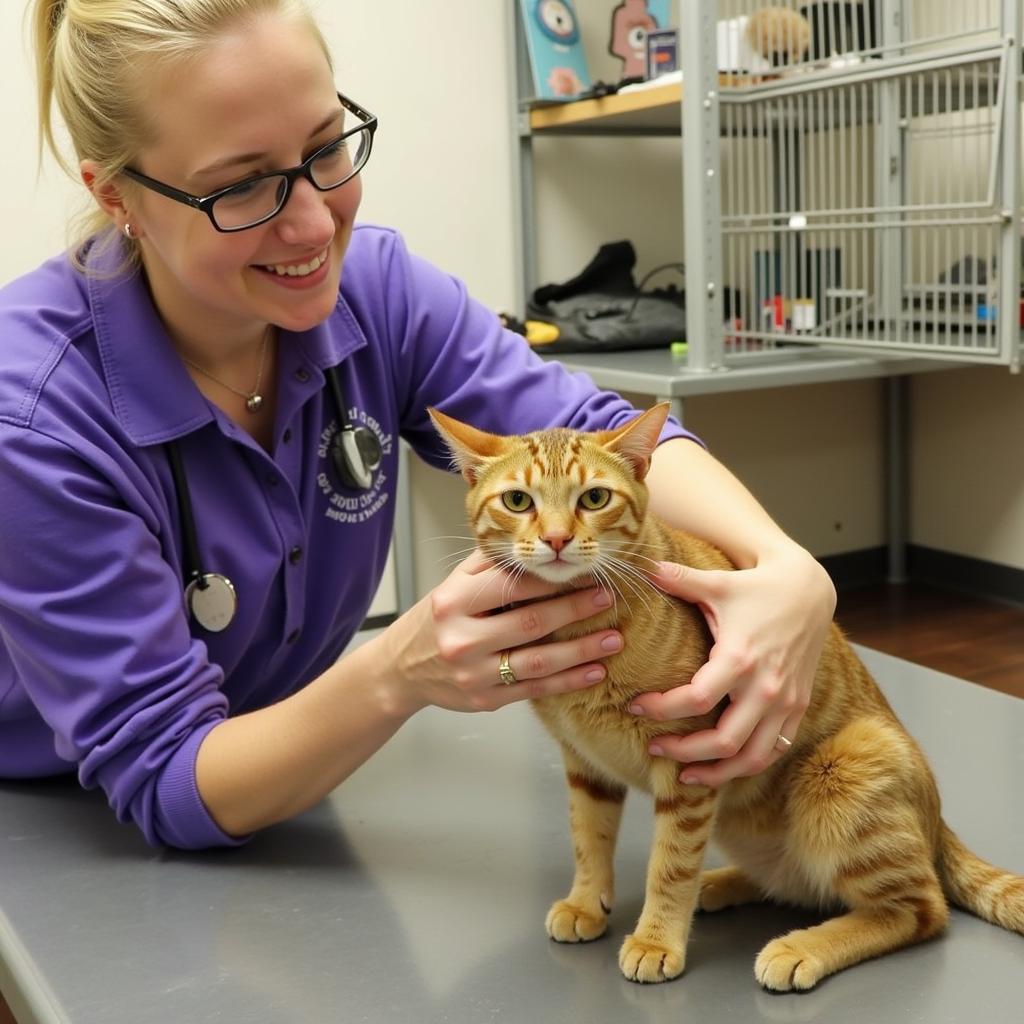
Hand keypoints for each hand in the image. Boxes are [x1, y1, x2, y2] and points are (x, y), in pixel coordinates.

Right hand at [373, 550, 621, 716]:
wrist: (402, 669)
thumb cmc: (436, 620)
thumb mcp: (452, 584)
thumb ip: (490, 566)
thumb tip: (535, 544)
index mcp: (454, 602)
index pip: (511, 586)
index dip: (551, 579)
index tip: (582, 571)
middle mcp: (462, 639)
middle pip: (531, 623)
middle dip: (575, 610)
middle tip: (607, 599)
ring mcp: (474, 674)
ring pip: (539, 662)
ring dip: (581, 651)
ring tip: (614, 639)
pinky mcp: (485, 700)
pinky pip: (535, 689)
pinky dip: (568, 681)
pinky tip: (594, 671)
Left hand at [628, 548, 834, 785]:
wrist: (810, 590)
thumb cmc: (757, 587)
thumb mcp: (717, 583)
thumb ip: (678, 580)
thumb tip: (641, 568)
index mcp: (740, 657)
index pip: (695, 699)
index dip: (661, 709)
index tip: (635, 707)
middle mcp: (765, 687)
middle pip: (724, 741)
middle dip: (684, 752)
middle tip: (654, 748)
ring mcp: (786, 701)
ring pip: (753, 757)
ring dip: (717, 772)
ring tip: (685, 775)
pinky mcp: (798, 707)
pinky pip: (774, 750)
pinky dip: (748, 765)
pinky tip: (723, 766)